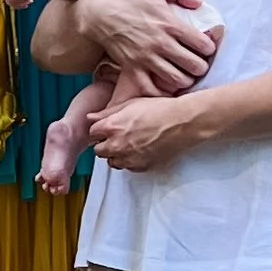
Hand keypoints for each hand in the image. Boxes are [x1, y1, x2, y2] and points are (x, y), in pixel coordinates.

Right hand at [75, 0, 218, 95]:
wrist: (97, 12)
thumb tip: (198, 3)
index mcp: (170, 24)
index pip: (202, 44)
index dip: (209, 47)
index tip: (206, 47)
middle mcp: (160, 44)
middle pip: (194, 66)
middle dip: (201, 66)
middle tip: (198, 64)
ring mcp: (146, 58)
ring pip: (176, 80)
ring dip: (185, 79)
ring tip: (184, 74)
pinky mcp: (132, 68)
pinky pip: (151, 88)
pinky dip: (160, 90)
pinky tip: (164, 83)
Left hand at [89, 93, 209, 171]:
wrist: (181, 122)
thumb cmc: (159, 109)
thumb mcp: (130, 103)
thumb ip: (107, 112)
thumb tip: (90, 117)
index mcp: (111, 126)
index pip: (92, 132)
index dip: (100, 129)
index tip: (108, 127)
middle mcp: (116, 144)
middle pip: (99, 151)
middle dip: (105, 144)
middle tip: (118, 137)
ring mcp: (128, 157)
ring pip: (112, 162)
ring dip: (116, 155)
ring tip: (129, 145)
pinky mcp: (141, 166)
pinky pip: (128, 167)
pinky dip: (130, 161)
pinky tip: (139, 151)